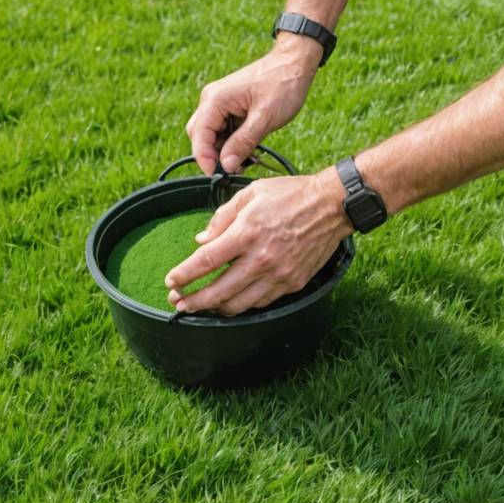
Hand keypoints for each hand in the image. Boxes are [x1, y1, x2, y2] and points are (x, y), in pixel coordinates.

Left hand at [164, 169, 350, 315]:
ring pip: (239, 304)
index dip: (184, 275)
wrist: (332, 206)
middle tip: (178, 303)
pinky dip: (242, 304)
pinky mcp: (292, 283)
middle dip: (194, 301)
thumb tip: (201, 241)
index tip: (170, 281)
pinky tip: (231, 300)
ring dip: (215, 308)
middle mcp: (262, 258)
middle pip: (219, 291)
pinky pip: (260, 302)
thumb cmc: (290, 195)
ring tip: (201, 305)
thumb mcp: (250, 194)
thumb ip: (222, 218)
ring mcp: (279, 274)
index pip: (207, 261)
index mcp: (247, 233)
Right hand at [185, 34, 322, 174]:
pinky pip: (223, 130)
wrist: (295, 63)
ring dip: (225, 151)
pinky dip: (232, 143)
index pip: (199, 136)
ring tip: (246, 160)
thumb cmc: (283, 84)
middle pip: (200, 136)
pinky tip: (248, 150)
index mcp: (215, 100)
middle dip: (214, 155)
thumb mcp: (264, 118)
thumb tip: (226, 165)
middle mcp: (212, 100)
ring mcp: (219, 103)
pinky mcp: (229, 107)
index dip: (205, 159)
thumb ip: (243, 142)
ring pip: (211, 135)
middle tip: (235, 169)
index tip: (218, 175)